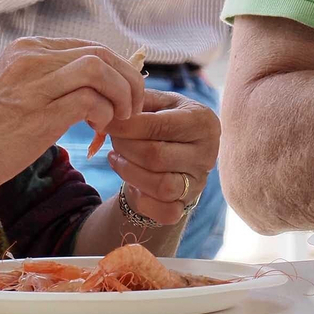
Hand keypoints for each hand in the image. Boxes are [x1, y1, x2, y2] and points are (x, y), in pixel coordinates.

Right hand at [0, 38, 144, 195]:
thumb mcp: (17, 89)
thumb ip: (49, 81)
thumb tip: (91, 90)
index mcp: (29, 49)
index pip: (90, 46)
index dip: (117, 70)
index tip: (124, 94)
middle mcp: (32, 57)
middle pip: (101, 53)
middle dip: (127, 80)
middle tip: (132, 108)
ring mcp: (34, 83)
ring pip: (99, 69)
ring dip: (121, 95)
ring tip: (119, 119)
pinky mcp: (38, 113)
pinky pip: (90, 101)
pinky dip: (105, 115)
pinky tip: (98, 132)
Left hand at [105, 88, 219, 225]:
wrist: (175, 152)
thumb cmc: (162, 121)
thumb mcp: (157, 103)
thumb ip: (137, 101)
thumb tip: (110, 112)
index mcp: (203, 121)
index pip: (158, 125)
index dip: (126, 126)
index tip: (107, 123)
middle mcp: (207, 153)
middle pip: (156, 156)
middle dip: (125, 147)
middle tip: (112, 139)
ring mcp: (200, 182)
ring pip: (161, 186)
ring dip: (129, 172)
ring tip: (116, 157)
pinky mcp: (188, 204)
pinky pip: (165, 212)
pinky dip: (142, 200)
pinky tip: (130, 182)